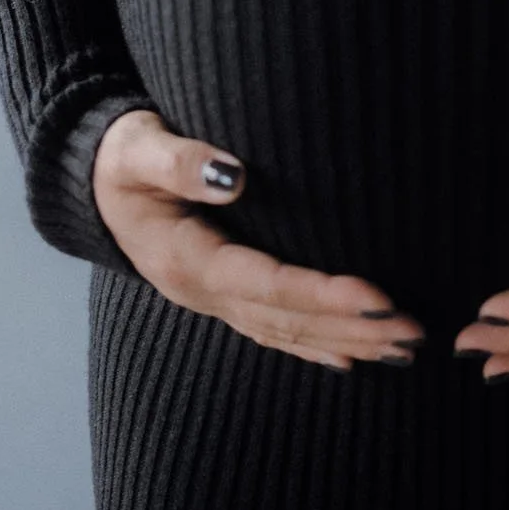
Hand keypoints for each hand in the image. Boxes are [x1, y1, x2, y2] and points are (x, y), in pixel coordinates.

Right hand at [91, 109, 425, 370]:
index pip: (267, 285)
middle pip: (286, 320)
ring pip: (285, 333)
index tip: (379, 296)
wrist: (93, 181)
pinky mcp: (222, 294)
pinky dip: (314, 345)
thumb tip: (230, 175)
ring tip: (402, 348)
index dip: (323, 295)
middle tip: (415, 332)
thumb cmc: (122, 158)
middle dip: (352, 328)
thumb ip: (179, 162)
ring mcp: (212, 300)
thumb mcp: (139, 151)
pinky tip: (351, 357)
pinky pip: (273, 329)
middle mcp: (202, 292)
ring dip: (345, 342)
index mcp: (186, 261)